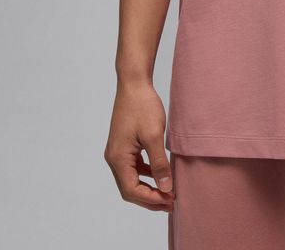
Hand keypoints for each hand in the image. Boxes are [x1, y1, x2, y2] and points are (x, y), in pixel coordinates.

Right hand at [104, 79, 175, 212]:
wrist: (134, 83)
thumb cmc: (142, 106)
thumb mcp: (154, 136)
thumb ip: (159, 164)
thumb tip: (165, 188)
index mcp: (117, 158)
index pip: (132, 190)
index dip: (151, 199)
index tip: (170, 200)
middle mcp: (114, 157)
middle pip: (130, 188)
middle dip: (150, 197)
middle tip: (171, 201)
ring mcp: (118, 151)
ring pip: (132, 179)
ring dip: (149, 187)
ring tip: (168, 192)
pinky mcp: (124, 145)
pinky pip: (134, 167)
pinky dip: (147, 174)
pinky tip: (160, 173)